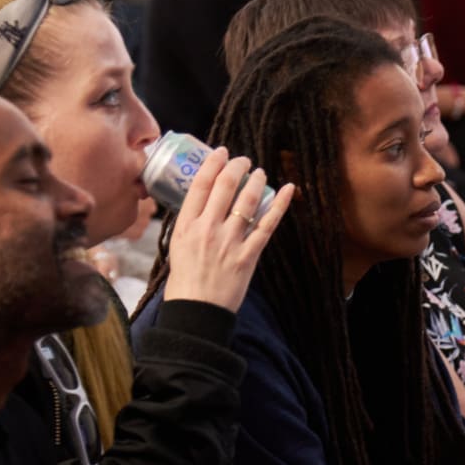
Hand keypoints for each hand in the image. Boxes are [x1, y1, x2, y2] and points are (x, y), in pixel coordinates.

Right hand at [164, 147, 294, 311]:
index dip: (213, 163)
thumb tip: (201, 206)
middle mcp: (207, 229)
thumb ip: (189, 225)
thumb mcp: (176, 247)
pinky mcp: (249, 255)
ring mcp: (229, 241)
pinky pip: (267, 224)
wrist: (197, 312)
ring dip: (256, 180)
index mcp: (185, 226)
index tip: (221, 152)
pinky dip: (279, 205)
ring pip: (247, 200)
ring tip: (260, 172)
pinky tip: (288, 189)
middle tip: (243, 159)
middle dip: (237, 166)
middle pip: (225, 186)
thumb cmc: (184, 283)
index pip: (200, 185)